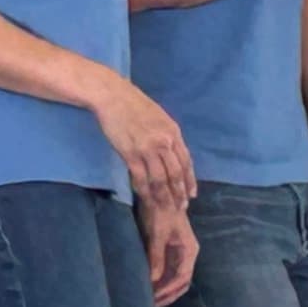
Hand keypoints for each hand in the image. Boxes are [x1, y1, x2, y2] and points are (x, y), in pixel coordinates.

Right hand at [91, 72, 196, 208]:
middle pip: (176, 173)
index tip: (192, 194)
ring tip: (165, 209)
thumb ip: (168, 137)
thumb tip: (173, 155)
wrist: (114, 97)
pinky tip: (146, 199)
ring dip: (164, 196)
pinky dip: (144, 190)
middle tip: (181, 208)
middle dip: (179, 193)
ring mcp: (148, 149)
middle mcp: (164, 142)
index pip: (186, 161)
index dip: (190, 180)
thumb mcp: (161, 119)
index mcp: (174, 133)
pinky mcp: (131, 154)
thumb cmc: (136, 106)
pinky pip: (140, 177)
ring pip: (160, 179)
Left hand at [136, 198, 198, 306]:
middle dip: (167, 295)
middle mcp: (187, 255)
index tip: (153, 299)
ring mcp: (179, 254)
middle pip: (181, 282)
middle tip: (149, 306)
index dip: (168, 291)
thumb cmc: (161, 212)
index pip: (182, 278)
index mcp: (189, 251)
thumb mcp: (157, 234)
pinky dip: (159, 283)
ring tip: (147, 300)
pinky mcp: (169, 252)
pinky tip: (147, 287)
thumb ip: (156, 257)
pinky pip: (167, 273)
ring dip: (163, 291)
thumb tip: (152, 280)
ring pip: (175, 280)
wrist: (159, 195)